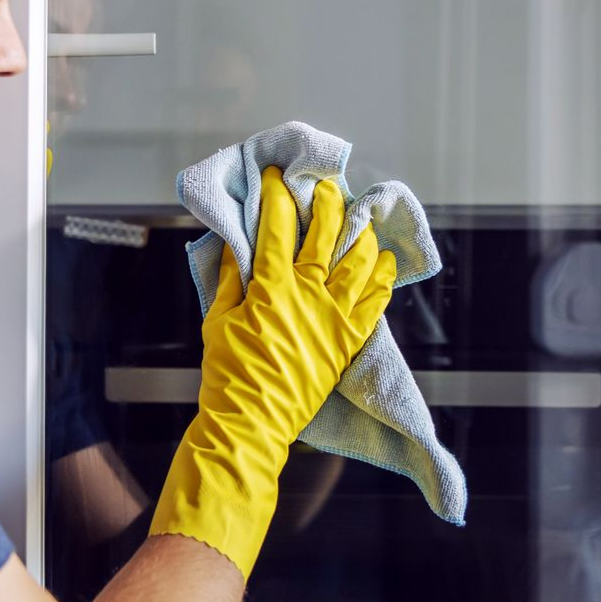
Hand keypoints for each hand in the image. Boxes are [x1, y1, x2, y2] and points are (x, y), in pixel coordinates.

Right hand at [150, 167, 395, 576]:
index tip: (276, 177)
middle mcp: (309, 296)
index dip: (276, 194)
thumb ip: (230, 280)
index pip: (276, 225)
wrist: (251, 424)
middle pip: (327, 232)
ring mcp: (334, 317)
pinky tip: (383, 261)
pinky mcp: (349, 340)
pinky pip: (377, 301)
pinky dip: (384, 277)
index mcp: (271, 288)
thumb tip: (236, 246)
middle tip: (324, 185)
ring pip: (360, 261)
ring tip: (359, 219)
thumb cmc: (228, 376)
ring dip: (361, 233)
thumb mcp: (217, 321)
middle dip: (327, 200)